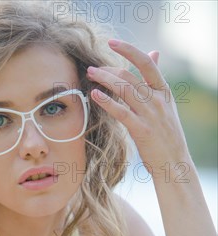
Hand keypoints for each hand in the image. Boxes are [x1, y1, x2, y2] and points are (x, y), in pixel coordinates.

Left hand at [86, 39, 190, 176]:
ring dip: (104, 80)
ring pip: (124, 89)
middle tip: (92, 68)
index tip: (112, 43)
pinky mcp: (142, 130)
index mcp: (164, 92)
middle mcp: (158, 100)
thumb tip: (154, 53)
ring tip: (90, 75)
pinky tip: (95, 95)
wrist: (174, 164)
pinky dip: (107, 101)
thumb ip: (155, 82)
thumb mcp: (166, 105)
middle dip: (108, 70)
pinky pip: (121, 112)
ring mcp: (150, 115)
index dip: (129, 50)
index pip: (147, 63)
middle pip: (130, 76)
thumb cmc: (166, 137)